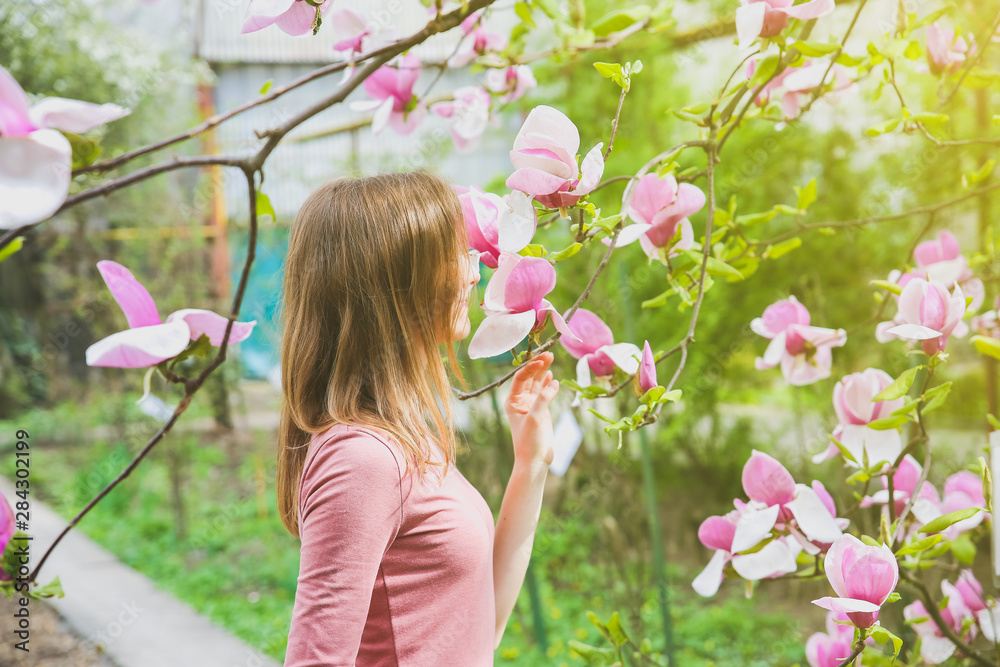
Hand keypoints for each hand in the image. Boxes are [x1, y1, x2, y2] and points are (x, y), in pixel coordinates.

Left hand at [504, 351, 559, 465]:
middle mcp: (520, 401)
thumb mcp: (535, 418)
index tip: (541, 360)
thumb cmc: (529, 441)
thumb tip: (554, 382)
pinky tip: (551, 376)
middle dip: (538, 366)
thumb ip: (543, 399)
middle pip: (528, 378)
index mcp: (512, 401)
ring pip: (537, 384)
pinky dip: (548, 384)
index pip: (520, 378)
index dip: (530, 368)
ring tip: (551, 358)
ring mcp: (531, 405)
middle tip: (549, 354)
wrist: (535, 460)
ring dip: (544, 372)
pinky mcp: (541, 411)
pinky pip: (544, 393)